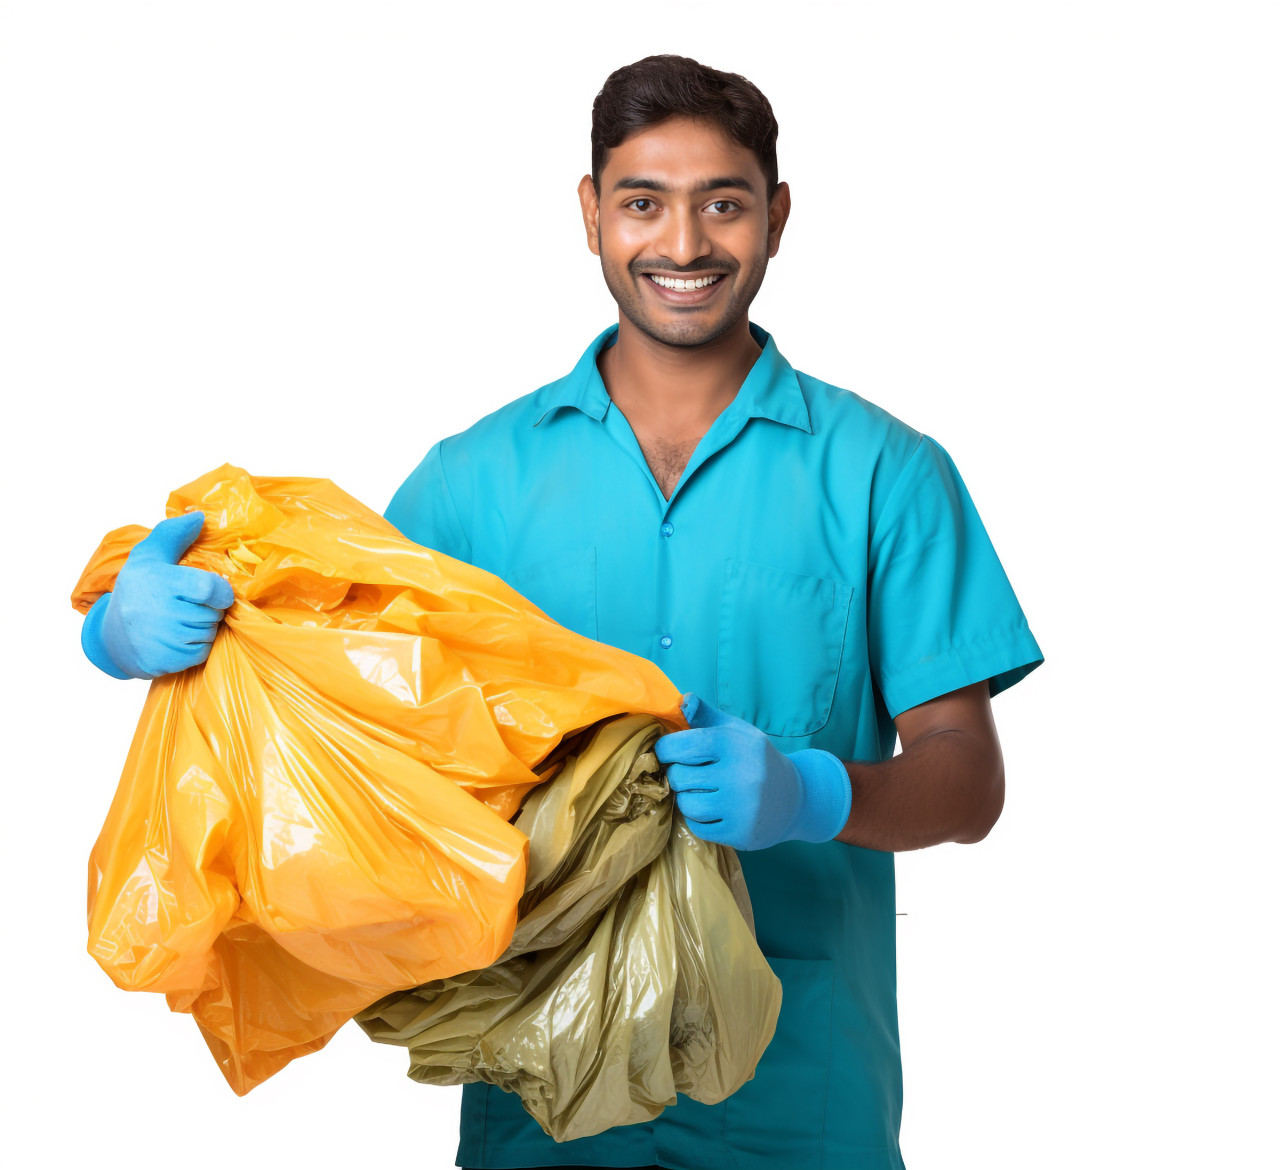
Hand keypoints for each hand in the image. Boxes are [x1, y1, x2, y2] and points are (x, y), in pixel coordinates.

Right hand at [83, 510, 234, 679]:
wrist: (112, 632)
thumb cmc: (138, 588)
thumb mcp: (150, 554)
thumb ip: (173, 534)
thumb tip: (200, 517)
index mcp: (159, 581)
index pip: (209, 589)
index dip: (220, 592)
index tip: (213, 590)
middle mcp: (158, 612)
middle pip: (212, 613)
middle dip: (210, 609)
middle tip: (190, 605)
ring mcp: (158, 639)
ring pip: (208, 633)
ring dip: (203, 628)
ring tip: (182, 619)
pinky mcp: (160, 661)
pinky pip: (200, 654)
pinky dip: (196, 647)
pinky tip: (178, 637)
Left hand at [652, 692, 851, 849]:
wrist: (794, 797)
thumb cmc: (756, 759)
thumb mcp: (736, 731)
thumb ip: (707, 716)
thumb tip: (682, 700)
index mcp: (735, 744)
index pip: (683, 745)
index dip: (666, 749)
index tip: (667, 752)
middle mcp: (740, 775)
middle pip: (679, 777)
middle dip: (678, 775)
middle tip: (691, 774)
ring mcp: (741, 806)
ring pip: (686, 804)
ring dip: (687, 799)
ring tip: (701, 792)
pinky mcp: (740, 832)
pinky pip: (698, 827)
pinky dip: (699, 820)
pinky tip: (714, 810)